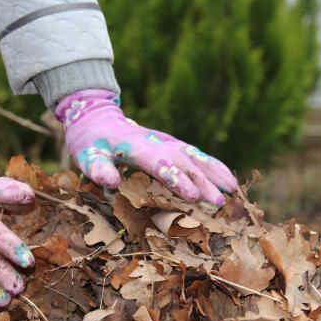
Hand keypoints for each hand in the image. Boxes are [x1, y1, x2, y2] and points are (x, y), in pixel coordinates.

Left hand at [55, 90, 237, 204]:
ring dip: (215, 173)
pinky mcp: (174, 145)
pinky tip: (230, 180)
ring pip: (196, 157)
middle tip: (219, 203)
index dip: (176, 179)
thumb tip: (110, 182)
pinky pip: (198, 156)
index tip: (193, 196)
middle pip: (183, 162)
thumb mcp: (87, 155)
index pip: (159, 164)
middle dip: (203, 182)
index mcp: (136, 147)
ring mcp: (168, 142)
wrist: (98, 118)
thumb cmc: (91, 143)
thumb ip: (98, 169)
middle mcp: (157, 143)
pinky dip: (215, 167)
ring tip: (233, 190)